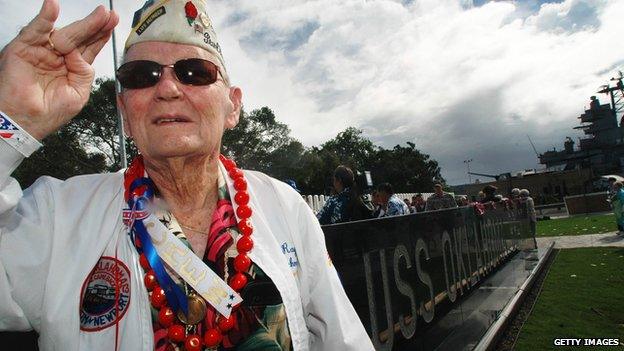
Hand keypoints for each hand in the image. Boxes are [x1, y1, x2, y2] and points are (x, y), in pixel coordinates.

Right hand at [0, 0, 117, 139]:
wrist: (25, 122)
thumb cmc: (48, 113)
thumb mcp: (78, 93)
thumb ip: (84, 72)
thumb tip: (80, 54)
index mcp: (72, 67)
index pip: (89, 47)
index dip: (101, 35)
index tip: (113, 23)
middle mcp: (57, 57)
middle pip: (80, 37)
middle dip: (96, 25)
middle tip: (108, 15)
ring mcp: (42, 51)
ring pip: (64, 33)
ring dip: (82, 24)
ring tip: (98, 16)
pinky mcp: (23, 49)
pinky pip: (35, 30)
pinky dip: (44, 18)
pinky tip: (52, 7)